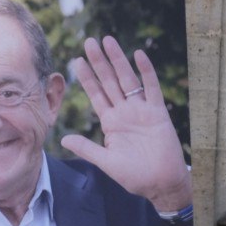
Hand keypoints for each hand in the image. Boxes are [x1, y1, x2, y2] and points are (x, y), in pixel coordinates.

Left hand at [61, 36, 191, 212]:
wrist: (161, 184)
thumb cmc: (135, 176)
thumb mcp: (106, 162)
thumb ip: (87, 148)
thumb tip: (63, 140)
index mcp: (111, 122)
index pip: (96, 94)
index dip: (87, 78)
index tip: (76, 60)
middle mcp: (125, 112)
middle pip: (109, 81)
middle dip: (99, 62)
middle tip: (89, 41)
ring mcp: (141, 110)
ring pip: (127, 79)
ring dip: (118, 60)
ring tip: (108, 41)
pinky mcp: (158, 113)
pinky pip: (151, 88)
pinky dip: (146, 71)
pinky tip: (138, 55)